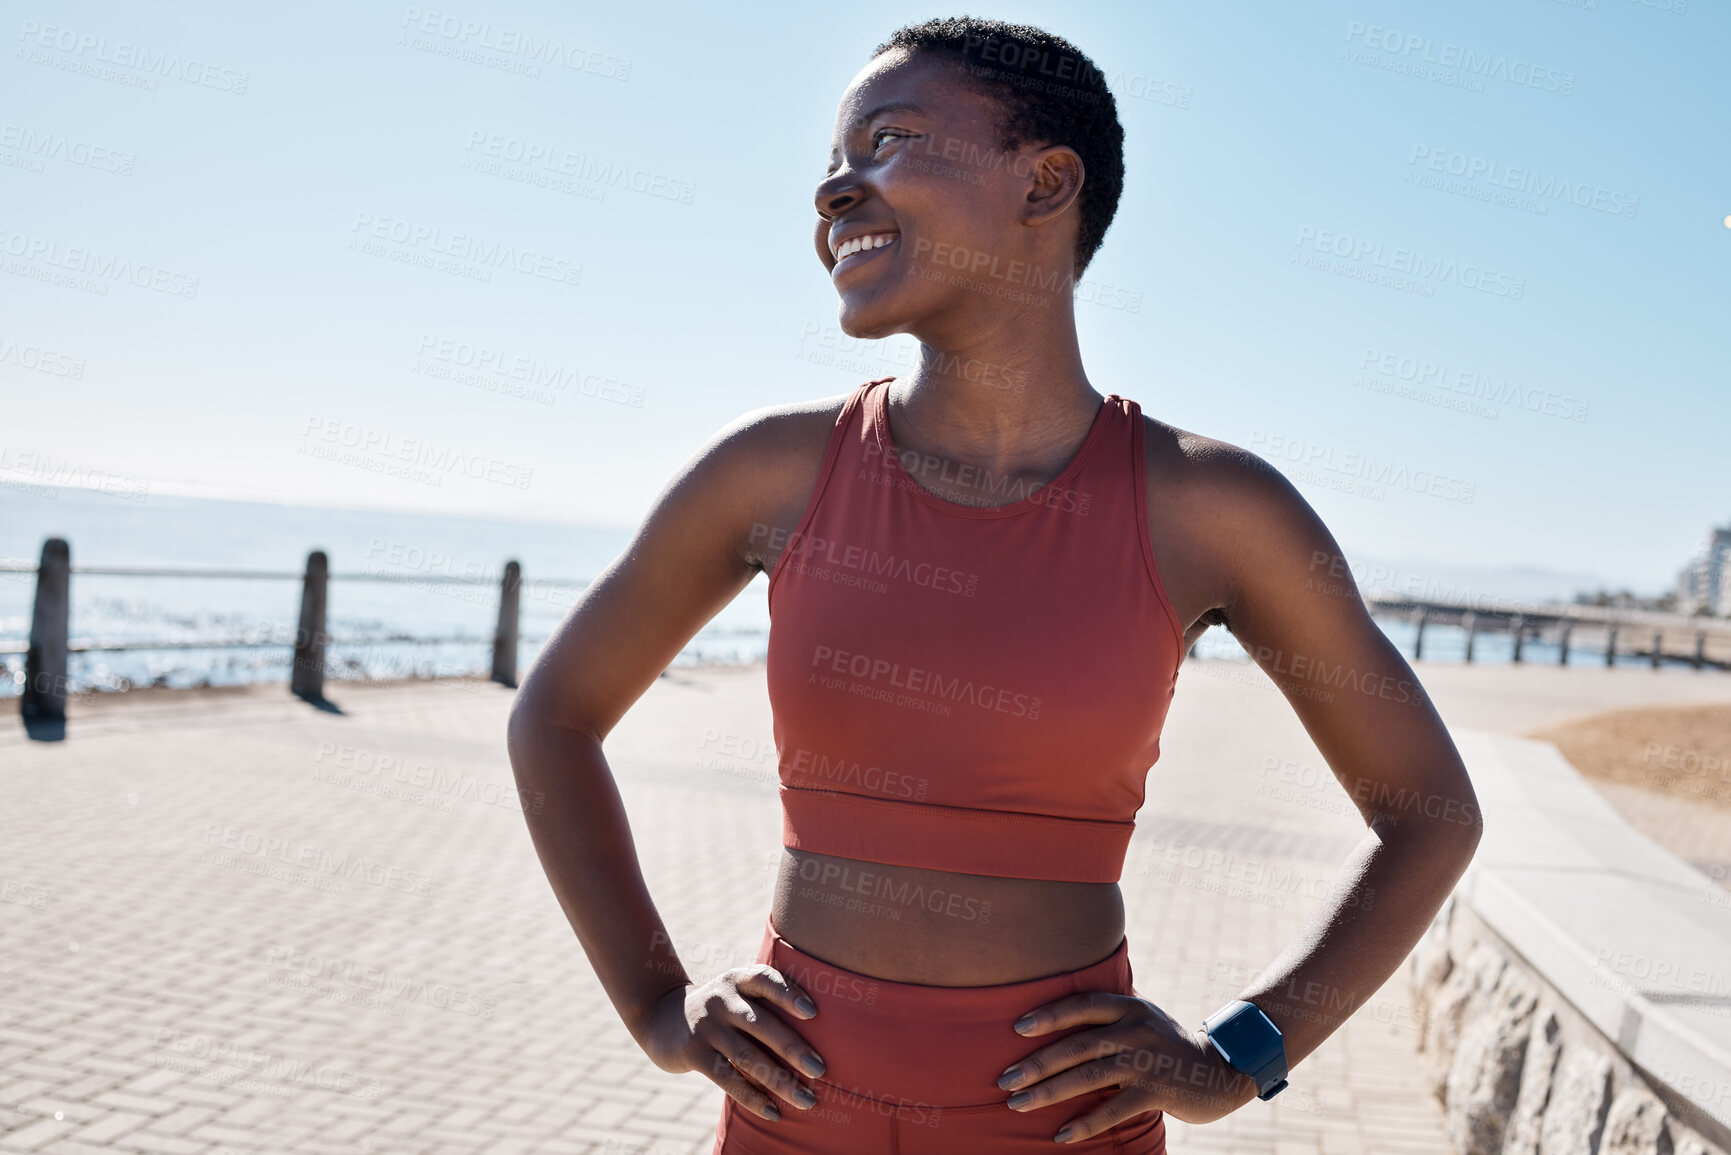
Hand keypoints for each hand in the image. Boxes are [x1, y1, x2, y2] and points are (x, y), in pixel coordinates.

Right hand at [639, 966, 828, 1122]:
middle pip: (761, 1024)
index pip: (765, 980)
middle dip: (793, 1049)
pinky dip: (753, 1098)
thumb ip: (766, 1002)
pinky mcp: (694, 1053)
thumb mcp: (737, 994)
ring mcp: (707, 1026)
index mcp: (738, 980)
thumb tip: (822, 1032)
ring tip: (806, 1100)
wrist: (662, 1018)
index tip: (813, 1013)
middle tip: (820, 1070)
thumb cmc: (720, 1010)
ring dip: (779, 1081)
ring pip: (747, 1057)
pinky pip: (728, 1078)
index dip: (789, 994)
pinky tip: (774, 1112)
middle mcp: (722, 999)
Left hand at [996, 991, 1257, 1141]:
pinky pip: (1113, 1110)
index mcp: (1129, 1007)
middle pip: (1078, 1044)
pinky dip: (1084, 1123)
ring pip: (1088, 1076)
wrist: (1219, 1070)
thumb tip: (1058, 1013)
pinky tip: (1061, 1134)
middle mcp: (1136, 1030)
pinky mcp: (1157, 1092)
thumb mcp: (1141, 1018)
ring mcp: (1147, 1061)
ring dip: (1048, 1092)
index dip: (1049, 1015)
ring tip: (1017, 1104)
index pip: (1083, 1006)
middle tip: (1004, 1079)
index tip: (1017, 1028)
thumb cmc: (1165, 1044)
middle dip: (1037, 1063)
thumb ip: (1108, 1015)